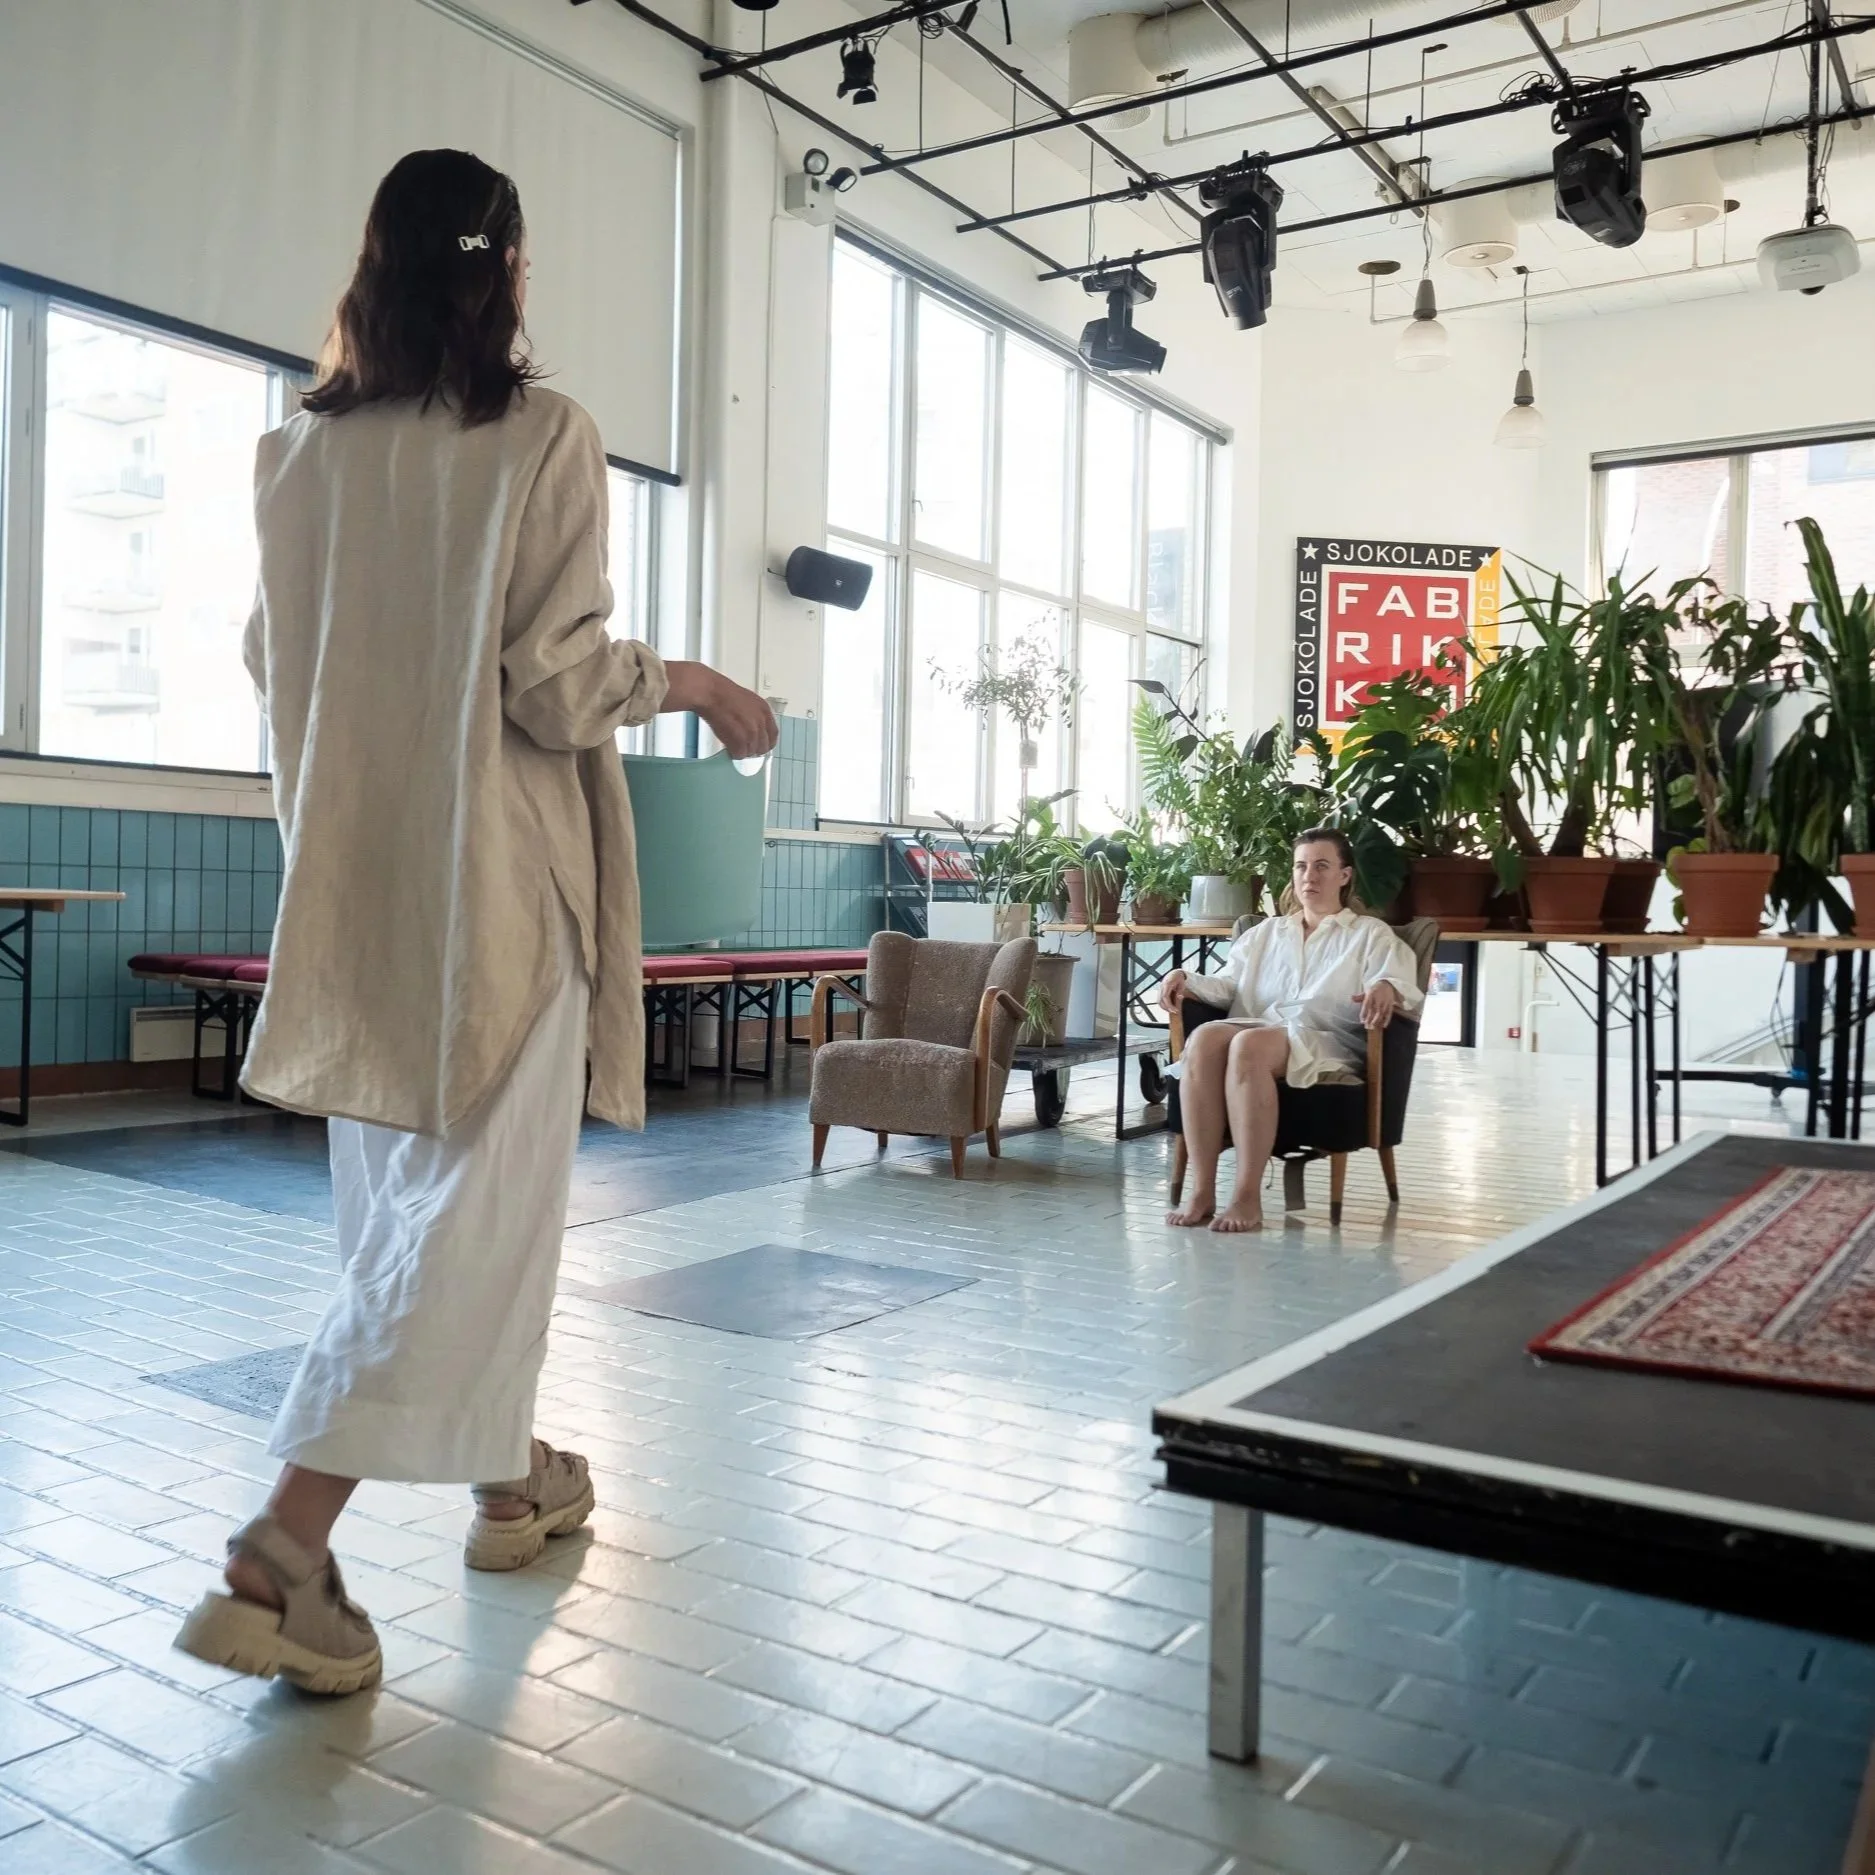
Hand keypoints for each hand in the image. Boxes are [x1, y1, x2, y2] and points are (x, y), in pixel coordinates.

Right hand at [661, 662, 778, 759]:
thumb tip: (754, 730)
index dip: (766, 743)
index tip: (761, 746)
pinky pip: (740, 754)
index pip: (773, 735)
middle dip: (754, 750)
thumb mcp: (747, 701)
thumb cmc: (722, 694)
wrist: (710, 693)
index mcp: (764, 710)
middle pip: (763, 746)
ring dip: (743, 752)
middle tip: (744, 748)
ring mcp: (751, 731)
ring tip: (734, 746)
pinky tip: (729, 748)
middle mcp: (761, 722)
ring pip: (751, 752)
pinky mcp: (740, 739)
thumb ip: (754, 716)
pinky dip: (734, 754)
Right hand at [1160, 970, 1188, 1013]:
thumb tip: (1179, 997)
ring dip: (1164, 1007)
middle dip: (1167, 1008)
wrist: (1174, 973)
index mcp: (1167, 984)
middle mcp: (1162, 987)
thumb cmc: (1178, 978)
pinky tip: (1169, 1006)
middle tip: (1174, 1011)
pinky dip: (1163, 1004)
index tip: (1174, 1010)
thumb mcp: (1182, 984)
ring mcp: (1160, 989)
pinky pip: (1159, 1000)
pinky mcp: (1160, 991)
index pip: (1165, 997)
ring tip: (1172, 1010)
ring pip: (1158, 1001)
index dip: (1169, 1005)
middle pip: (1161, 1000)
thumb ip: (1180, 991)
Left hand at [1355, 982, 1397, 1029]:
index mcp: (1370, 995)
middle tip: (1367, 1027)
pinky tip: (1383, 1026)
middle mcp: (1378, 999)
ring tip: (1373, 1027)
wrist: (1387, 984)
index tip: (1362, 1021)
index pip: (1366, 1005)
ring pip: (1381, 1013)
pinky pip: (1389, 1013)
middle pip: (1373, 1011)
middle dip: (1370, 1019)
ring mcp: (1385, 1002)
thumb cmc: (1374, 990)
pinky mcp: (1390, 1005)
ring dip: (1376, 1021)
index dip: (1364, 1013)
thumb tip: (1351, 998)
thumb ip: (1359, 997)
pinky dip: (1387, 1020)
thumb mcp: (1366, 992)